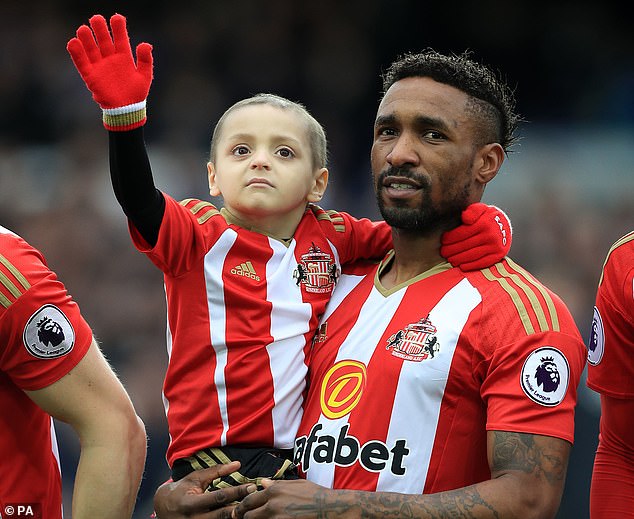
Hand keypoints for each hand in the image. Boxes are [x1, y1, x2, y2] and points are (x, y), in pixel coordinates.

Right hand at [67, 13, 152, 129]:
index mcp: (124, 57)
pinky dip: (77, 53)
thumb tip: (146, 44)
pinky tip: (73, 42)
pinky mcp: (91, 76)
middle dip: (100, 29)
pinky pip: (82, 63)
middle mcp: (110, 59)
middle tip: (96, 19)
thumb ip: (145, 60)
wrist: (126, 110)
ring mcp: (100, 66)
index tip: (117, 17)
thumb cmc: (136, 93)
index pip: (120, 38)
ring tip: (83, 29)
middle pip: (103, 40)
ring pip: (91, 49)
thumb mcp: (144, 76)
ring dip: (86, 38)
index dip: (118, 28)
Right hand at [154, 462, 256, 518]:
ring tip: (252, 508)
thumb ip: (216, 471)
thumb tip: (237, 464)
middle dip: (241, 507)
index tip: (251, 487)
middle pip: (222, 515)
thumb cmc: (181, 489)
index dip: (236, 492)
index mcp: (191, 503)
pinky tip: (240, 515)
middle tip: (256, 499)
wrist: (162, 507)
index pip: (219, 498)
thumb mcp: (196, 478)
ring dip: (237, 516)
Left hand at [233, 479, 337, 518]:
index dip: (242, 507)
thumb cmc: (313, 493)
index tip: (238, 511)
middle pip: (248, 514)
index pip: (250, 499)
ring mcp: (277, 517)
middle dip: (244, 517)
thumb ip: (276, 483)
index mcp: (274, 490)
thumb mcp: (294, 484)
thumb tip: (262, 482)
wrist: (327, 507)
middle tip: (241, 518)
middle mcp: (272, 503)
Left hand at [440, 203, 511, 270]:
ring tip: (450, 259)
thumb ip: (472, 211)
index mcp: (484, 223)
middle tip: (443, 252)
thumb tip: (465, 218)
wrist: (506, 225)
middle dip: (451, 250)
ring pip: (472, 255)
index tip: (443, 241)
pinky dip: (471, 266)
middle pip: (465, 245)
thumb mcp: (481, 208)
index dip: (450, 238)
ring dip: (458, 259)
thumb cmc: (488, 217)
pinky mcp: (498, 255)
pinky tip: (462, 266)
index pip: (462, 233)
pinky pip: (482, 262)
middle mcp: (490, 235)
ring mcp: (495, 246)